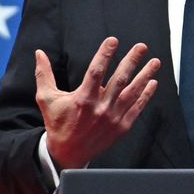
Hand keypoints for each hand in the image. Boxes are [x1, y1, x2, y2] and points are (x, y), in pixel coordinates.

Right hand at [34, 37, 159, 169]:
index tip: (113, 40)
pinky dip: (146, 95)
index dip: (105, 54)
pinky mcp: (121, 127)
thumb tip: (39, 52)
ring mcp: (113, 118)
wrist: (67, 153)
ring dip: (145, 75)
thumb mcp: (46, 99)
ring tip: (155, 62)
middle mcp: (100, 107)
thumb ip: (44, 74)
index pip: (96, 70)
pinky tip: (153, 83)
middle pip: (120, 79)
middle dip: (132, 61)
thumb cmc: (57, 123)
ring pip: (132, 92)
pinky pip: (137, 108)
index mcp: (83, 98)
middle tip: (141, 47)